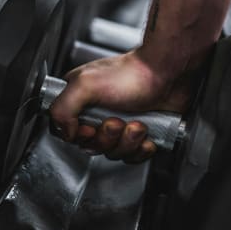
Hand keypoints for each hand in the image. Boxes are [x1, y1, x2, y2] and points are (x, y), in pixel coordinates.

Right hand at [49, 51, 192, 162]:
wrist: (168, 73)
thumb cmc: (132, 74)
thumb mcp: (85, 84)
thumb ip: (62, 108)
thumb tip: (65, 133)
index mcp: (81, 100)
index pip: (66, 132)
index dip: (80, 136)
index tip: (91, 128)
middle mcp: (98, 112)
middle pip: (92, 146)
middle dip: (107, 138)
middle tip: (117, 121)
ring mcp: (120, 123)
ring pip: (114, 152)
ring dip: (127, 142)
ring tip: (137, 123)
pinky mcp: (139, 133)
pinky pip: (133, 156)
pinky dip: (141, 149)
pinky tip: (147, 134)